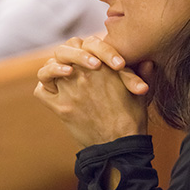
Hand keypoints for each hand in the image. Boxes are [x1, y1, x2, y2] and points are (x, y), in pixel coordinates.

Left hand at [34, 35, 153, 147]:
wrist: (119, 146)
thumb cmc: (132, 120)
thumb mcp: (140, 94)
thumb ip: (141, 74)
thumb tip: (148, 61)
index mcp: (105, 67)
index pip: (89, 43)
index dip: (91, 48)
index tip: (96, 59)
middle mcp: (84, 75)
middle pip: (65, 50)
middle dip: (70, 53)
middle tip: (77, 63)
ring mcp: (70, 91)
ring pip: (49, 67)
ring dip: (54, 68)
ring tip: (64, 72)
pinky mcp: (61, 108)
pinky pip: (41, 90)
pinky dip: (44, 86)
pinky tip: (54, 88)